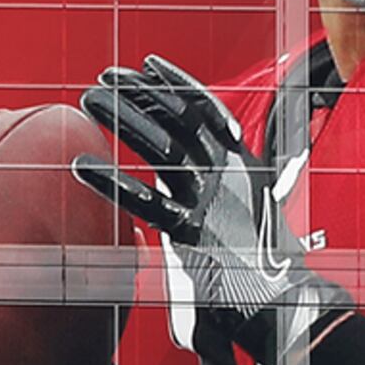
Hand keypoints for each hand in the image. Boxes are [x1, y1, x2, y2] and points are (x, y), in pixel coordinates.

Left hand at [74, 56, 340, 364]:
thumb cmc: (261, 256)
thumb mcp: (249, 204)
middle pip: (178, 118)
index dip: (175, 82)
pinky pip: (145, 204)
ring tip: (87, 101)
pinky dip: (111, 182)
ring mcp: (211, 202)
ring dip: (122, 119)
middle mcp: (228, 174)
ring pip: (161, 148)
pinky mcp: (193, 235)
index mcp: (242, 163)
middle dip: (139, 92)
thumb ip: (224, 178)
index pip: (207, 108)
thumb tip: (200, 159)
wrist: (283, 300)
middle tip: (103, 77)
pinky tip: (81, 166)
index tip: (145, 64)